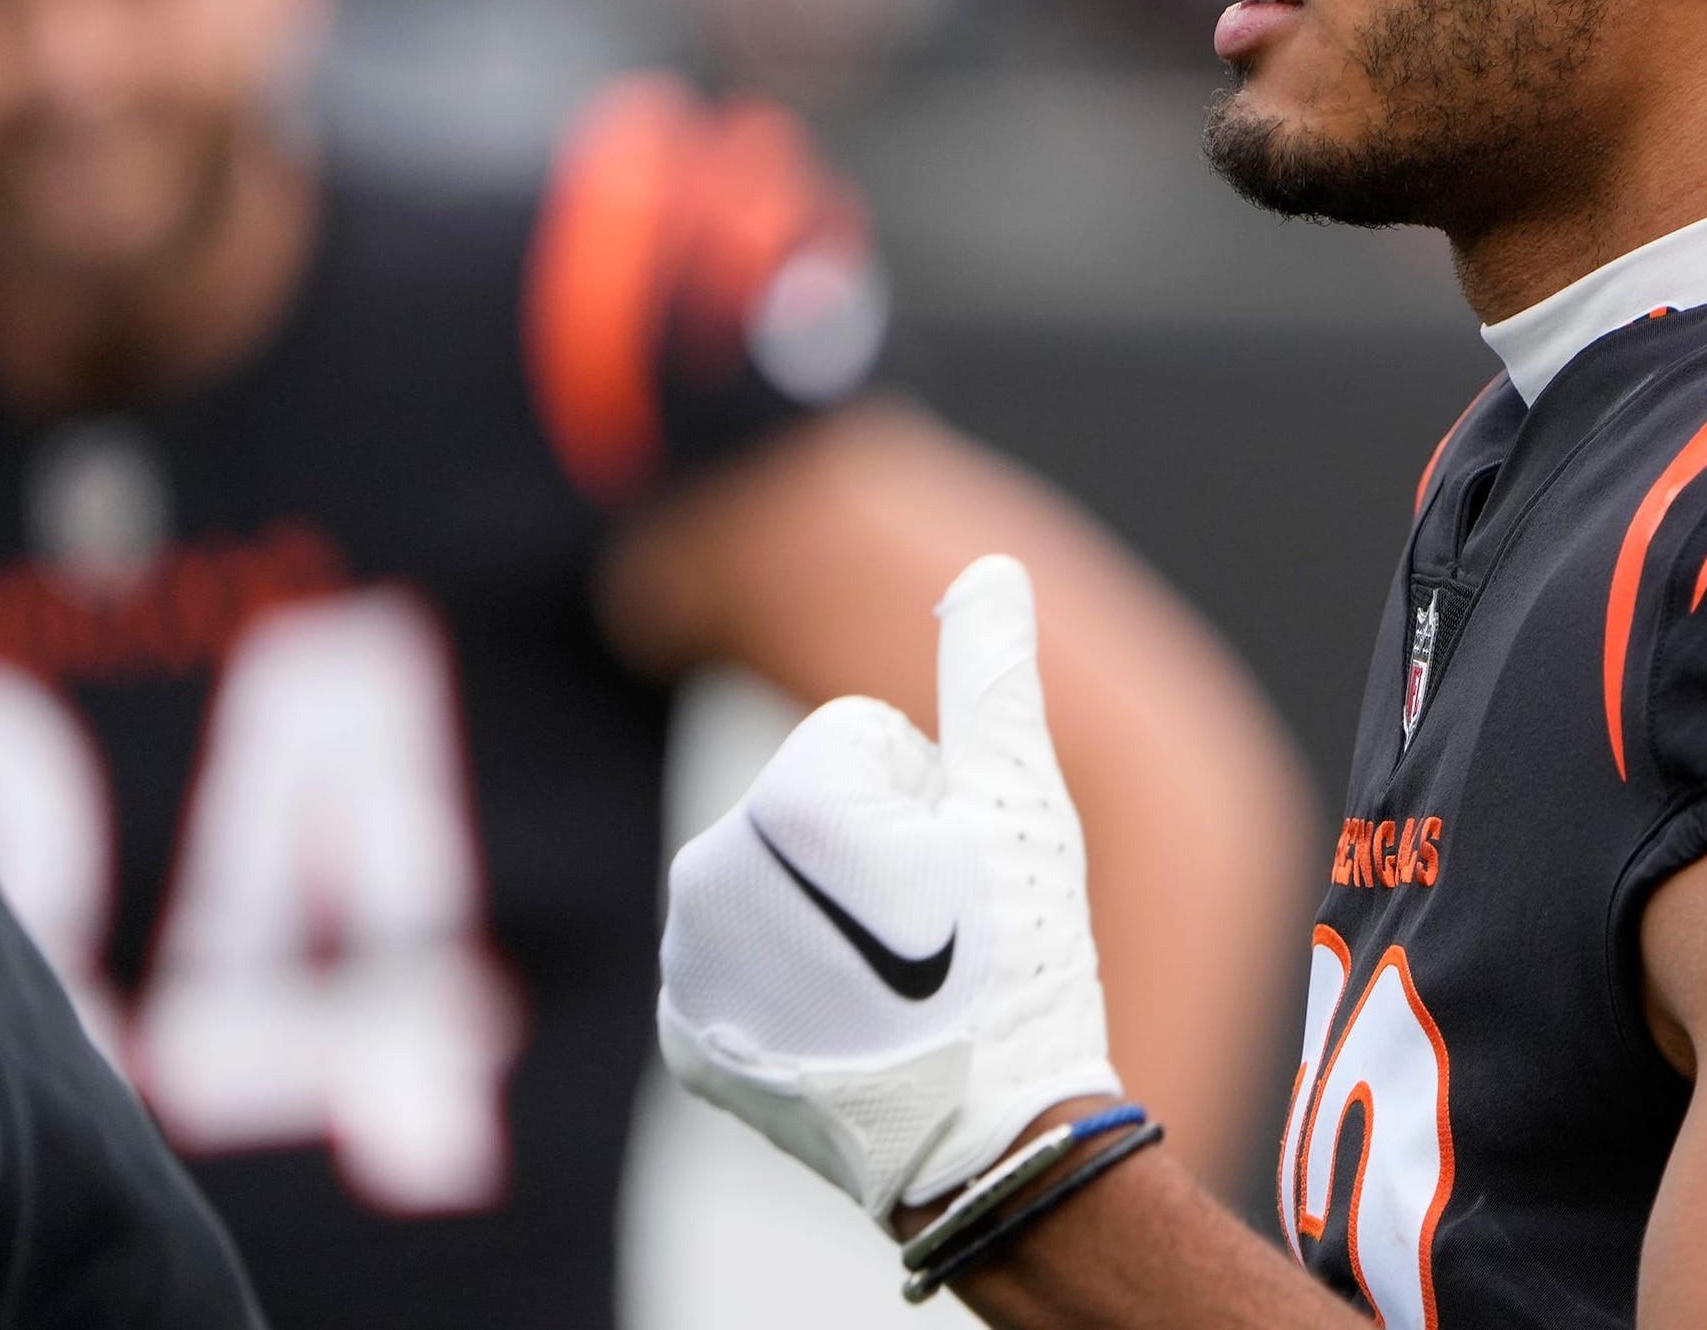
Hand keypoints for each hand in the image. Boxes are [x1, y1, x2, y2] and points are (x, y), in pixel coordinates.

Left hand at [658, 555, 1122, 1216]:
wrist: (990, 1139)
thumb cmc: (1020, 961)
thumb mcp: (1020, 802)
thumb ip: (991, 673)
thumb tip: (990, 567)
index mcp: (789, 798)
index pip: (865, 743)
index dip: (931, 802)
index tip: (956, 880)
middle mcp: (709, 869)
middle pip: (812, 811)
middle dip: (873, 856)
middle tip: (935, 939)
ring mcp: (688, 961)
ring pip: (775, 886)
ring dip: (832, 920)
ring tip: (897, 989)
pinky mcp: (686, 1032)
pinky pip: (741, 968)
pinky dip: (791, 992)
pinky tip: (847, 1030)